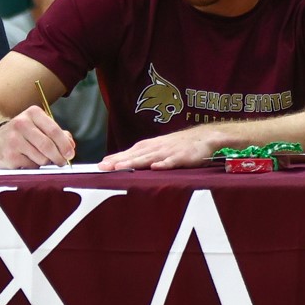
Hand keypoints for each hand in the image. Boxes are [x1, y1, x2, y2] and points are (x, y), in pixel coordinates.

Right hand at [0, 104, 74, 167]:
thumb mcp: (40, 127)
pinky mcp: (9, 155)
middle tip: (62, 162)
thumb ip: (58, 134)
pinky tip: (28, 160)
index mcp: (33, 113)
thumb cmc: (24, 134)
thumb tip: (70, 145)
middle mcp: (21, 124)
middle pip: (48, 145)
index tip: (70, 154)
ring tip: (41, 158)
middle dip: (59, 157)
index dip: (64, 145)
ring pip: (41, 158)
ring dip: (46, 162)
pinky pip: (31, 166)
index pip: (54, 130)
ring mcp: (13, 140)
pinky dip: (34, 167)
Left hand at [98, 126, 218, 170]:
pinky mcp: (184, 157)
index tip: (100, 165)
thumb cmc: (180, 145)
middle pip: (136, 155)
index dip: (115, 158)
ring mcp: (170, 151)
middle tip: (103, 167)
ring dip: (135, 162)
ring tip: (121, 168)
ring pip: (150, 158)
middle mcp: (157, 147)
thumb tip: (122, 162)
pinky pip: (173, 161)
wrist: (205, 137)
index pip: (130, 152)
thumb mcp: (159, 147)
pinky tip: (155, 167)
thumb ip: (143, 155)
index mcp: (151, 146)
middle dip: (119, 161)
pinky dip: (164, 164)